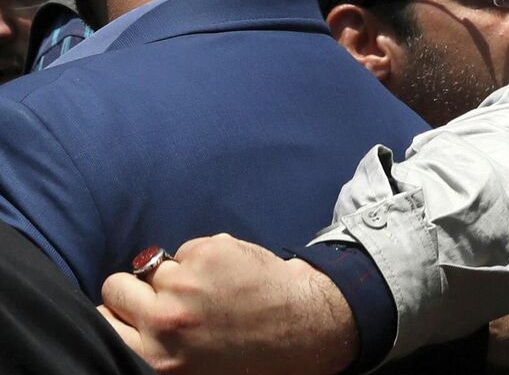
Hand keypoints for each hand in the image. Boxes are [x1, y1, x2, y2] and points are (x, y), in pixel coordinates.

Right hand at [97, 234, 356, 373]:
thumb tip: (119, 320)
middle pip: (116, 287)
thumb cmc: (249, 354)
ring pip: (156, 266)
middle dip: (137, 289)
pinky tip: (231, 275)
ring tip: (212, 291)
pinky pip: (188, 248)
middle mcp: (163, 320)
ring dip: (179, 274)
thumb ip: (152, 346)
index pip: (100, 321)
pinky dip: (207, 257)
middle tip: (169, 299)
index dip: (115, 313)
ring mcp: (185, 283)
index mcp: (154, 356)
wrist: (306, 326)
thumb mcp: (187, 367)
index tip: (129, 314)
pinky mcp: (208, 253)